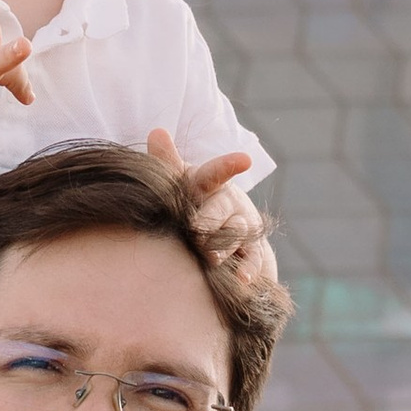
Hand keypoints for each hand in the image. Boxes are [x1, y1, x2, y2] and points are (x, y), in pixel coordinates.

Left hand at [147, 128, 273, 282]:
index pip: (216, 173)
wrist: (222, 227)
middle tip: (196, 231)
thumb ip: (167, 159)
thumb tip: (156, 131)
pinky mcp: (253, 250)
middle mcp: (230, 203)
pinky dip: (249, 269)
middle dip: (210, 220)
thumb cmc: (194, 199)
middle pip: (222, 209)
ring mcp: (243, 226)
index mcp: (211, 184)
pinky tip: (241, 279)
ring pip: (236, 234)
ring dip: (223, 246)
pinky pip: (253, 259)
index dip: (229, 166)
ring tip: (211, 258)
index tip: (245, 160)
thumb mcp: (181, 179)